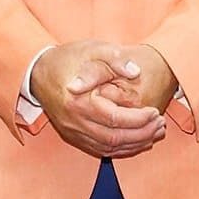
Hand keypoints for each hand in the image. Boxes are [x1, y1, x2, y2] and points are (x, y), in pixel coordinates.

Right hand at [32, 40, 165, 158]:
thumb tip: (135, 71)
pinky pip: (101, 149)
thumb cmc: (68, 58)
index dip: (139, 119)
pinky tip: (138, 140)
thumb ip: (114, 59)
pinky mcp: (73, 136)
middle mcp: (74, 122)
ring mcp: (72, 132)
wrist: (38, 71)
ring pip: (108, 148)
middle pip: (114, 138)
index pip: (115, 119)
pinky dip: (122, 148)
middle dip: (142, 134)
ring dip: (135, 144)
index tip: (156, 112)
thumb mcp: (92, 49)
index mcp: (78, 102)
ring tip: (155, 133)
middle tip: (161, 125)